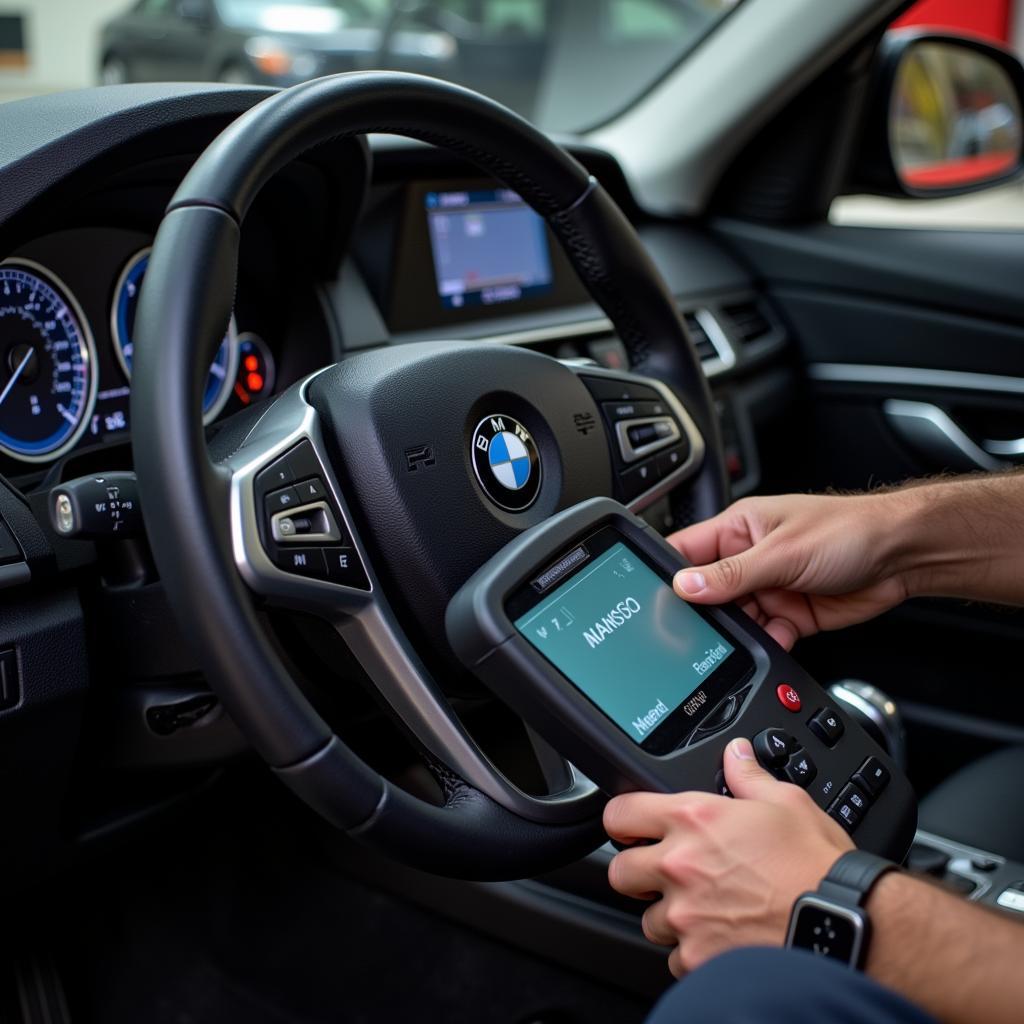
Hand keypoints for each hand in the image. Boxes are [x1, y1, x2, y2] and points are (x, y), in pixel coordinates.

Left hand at [604, 737, 852, 976]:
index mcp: (695, 820)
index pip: (620, 813)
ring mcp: (686, 915)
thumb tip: (736, 754)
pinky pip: (676, 958)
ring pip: (649, 919)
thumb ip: (750, 776)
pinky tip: (719, 940)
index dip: (623, 820)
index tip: (632, 827)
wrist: (844, 925)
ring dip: (669, 915)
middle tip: (666, 873)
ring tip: (704, 909)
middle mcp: (680, 866)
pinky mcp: (698, 957)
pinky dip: (693, 953)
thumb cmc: (819, 867)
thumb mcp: (788, 803)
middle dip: (639, 871)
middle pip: (621, 871)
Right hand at [668, 493, 910, 649]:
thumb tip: (686, 586)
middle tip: (695, 630)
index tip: (655, 600)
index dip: (668, 574)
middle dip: (704, 612)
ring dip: (738, 632)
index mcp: (738, 529)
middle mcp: (749, 558)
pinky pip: (765, 635)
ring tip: (744, 633)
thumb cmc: (849, 531)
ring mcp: (769, 588)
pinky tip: (774, 638)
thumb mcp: (782, 553)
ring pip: (736, 619)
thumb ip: (732, 574)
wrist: (904, 556)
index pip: (686, 551)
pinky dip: (766, 643)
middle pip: (708, 592)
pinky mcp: (790, 614)